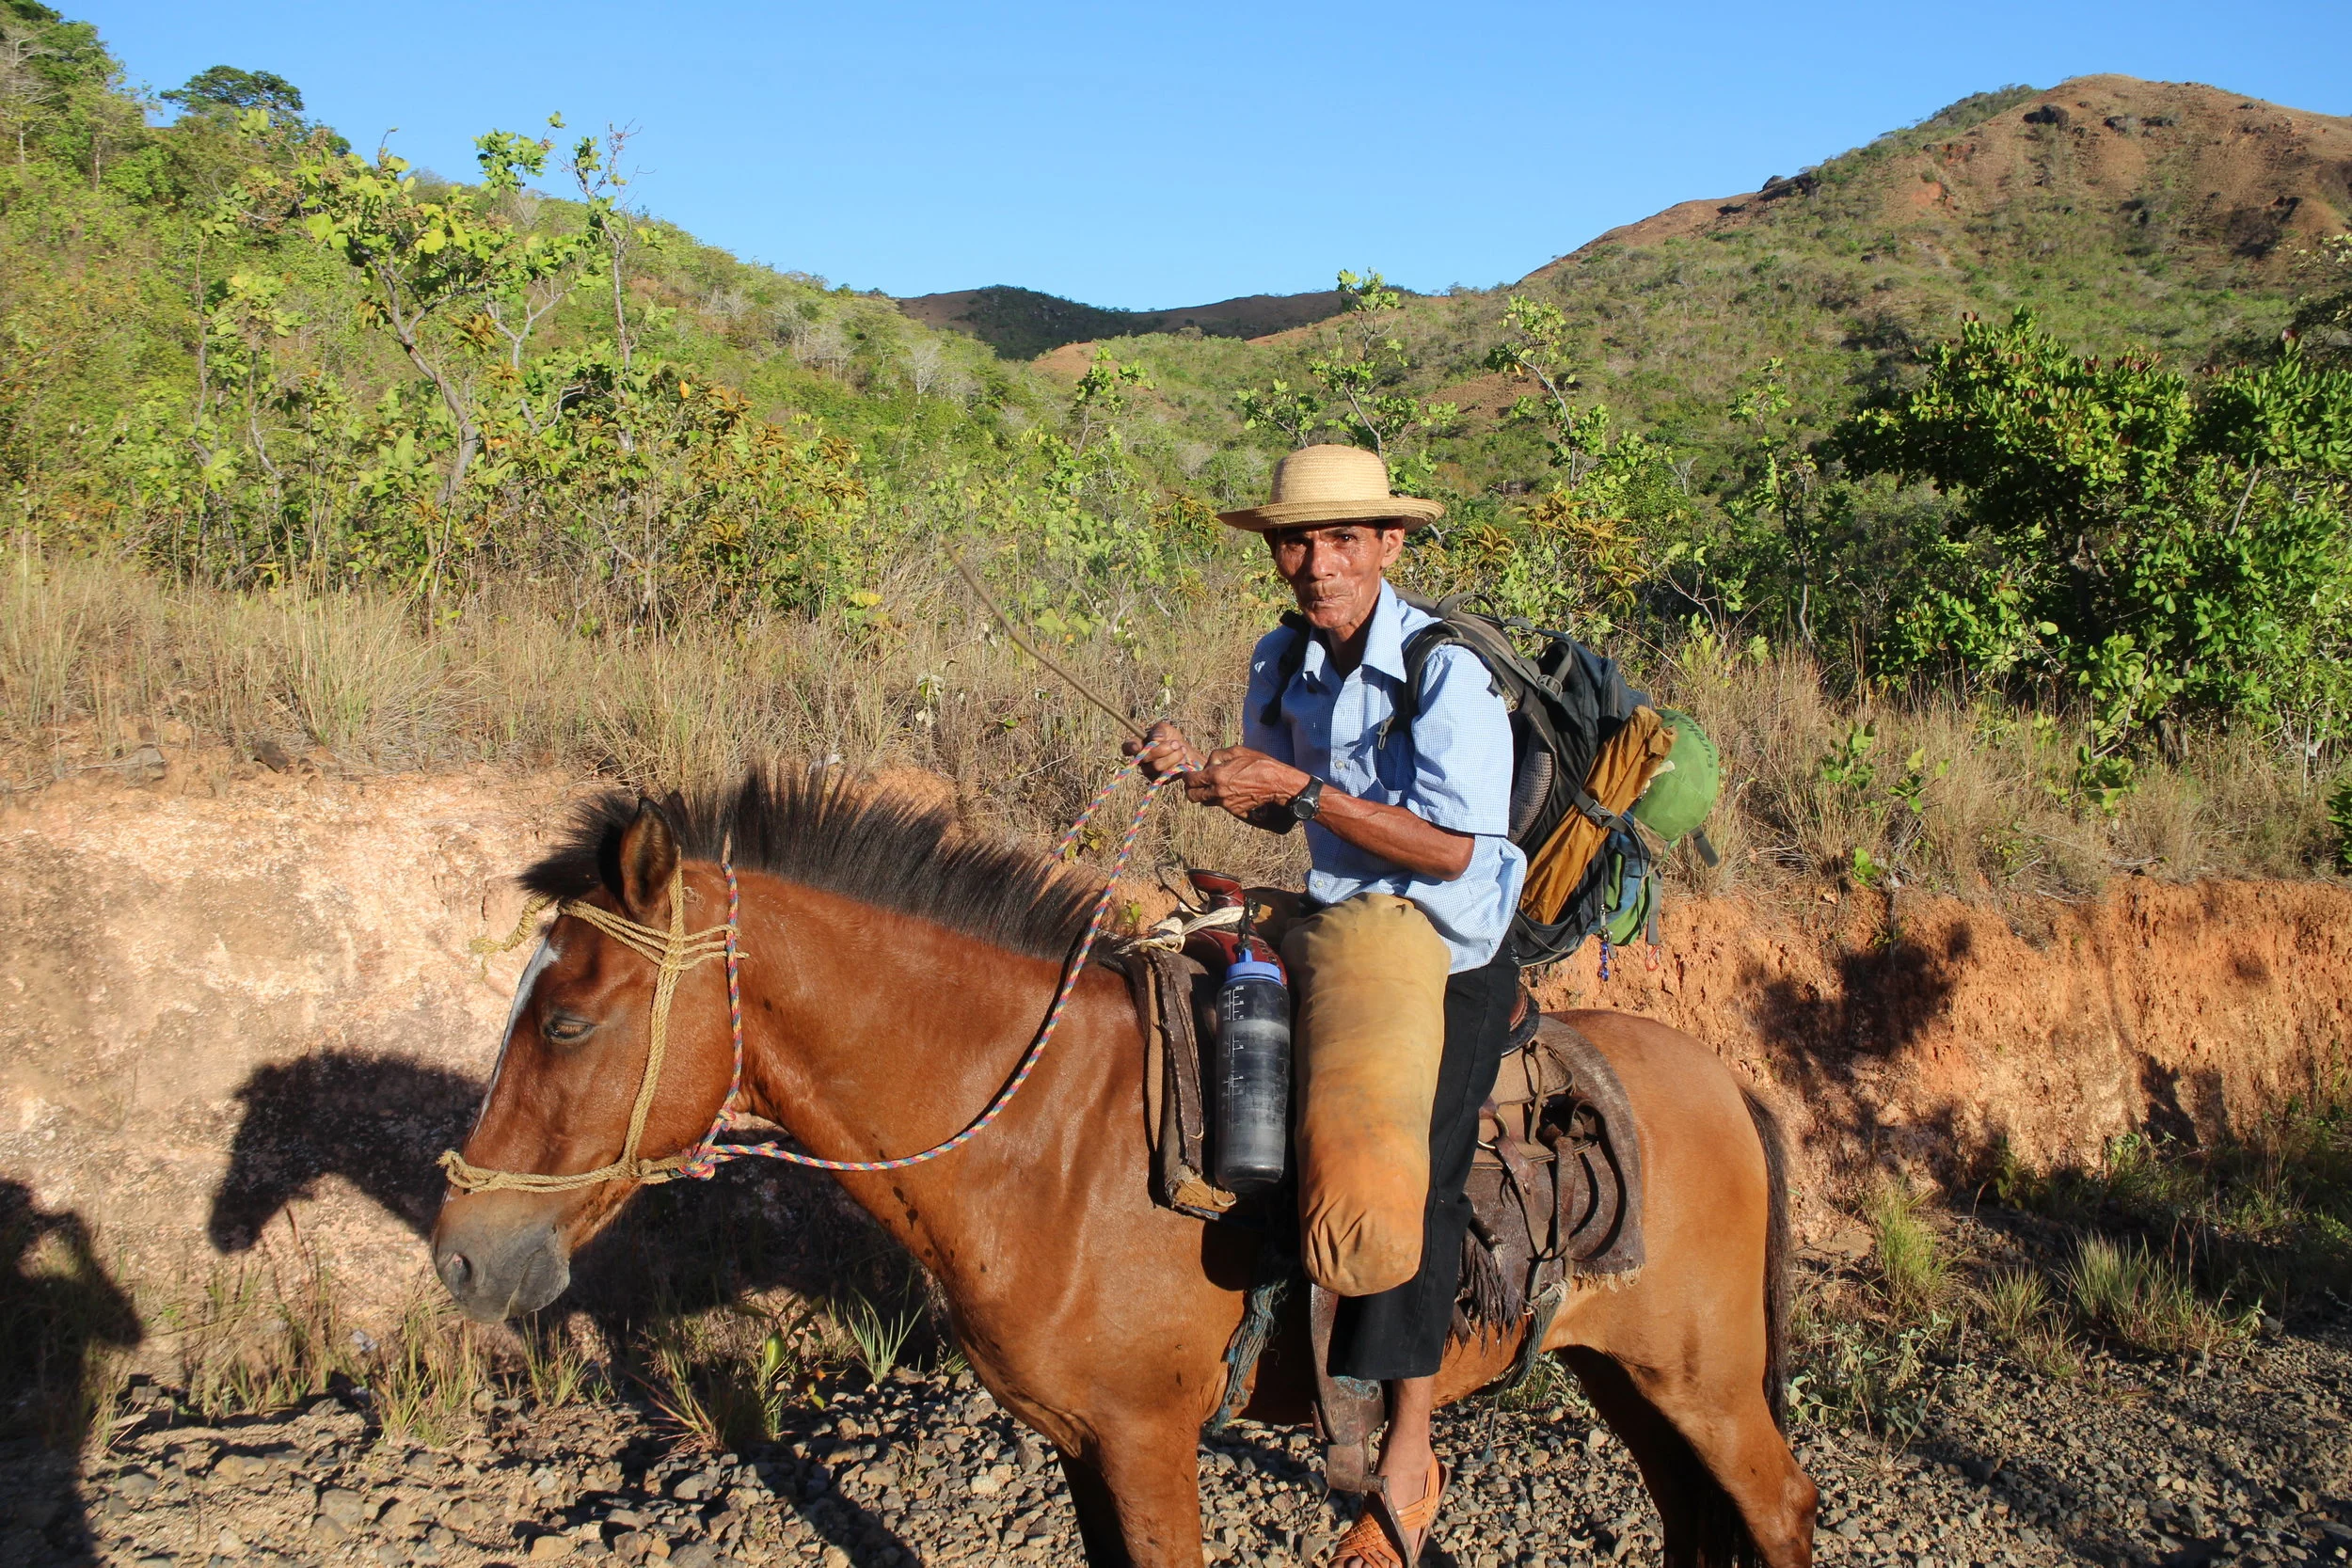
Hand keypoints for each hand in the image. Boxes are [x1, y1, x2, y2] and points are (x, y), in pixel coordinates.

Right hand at [1121, 720, 1202, 780]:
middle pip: (1145, 757)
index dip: (1130, 748)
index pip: (1127, 747)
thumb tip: (1156, 739)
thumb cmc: (1172, 738)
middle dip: (1163, 749)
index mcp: (1139, 745)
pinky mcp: (1161, 780)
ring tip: (1182, 749)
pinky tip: (1182, 759)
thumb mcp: (1166, 729)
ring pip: (1157, 766)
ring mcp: (1150, 772)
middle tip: (1176, 743)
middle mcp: (1142, 760)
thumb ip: (1159, 730)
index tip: (1137, 746)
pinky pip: (1166, 774)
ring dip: (1173, 756)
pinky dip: (1177, 764)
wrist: (1186, 752)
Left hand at [1185, 746, 1311, 820]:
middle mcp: (1218, 792)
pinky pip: (1221, 805)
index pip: (1191, 780)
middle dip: (1191, 790)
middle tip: (1195, 784)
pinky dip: (1221, 799)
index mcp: (1217, 776)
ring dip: (1206, 795)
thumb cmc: (1260, 764)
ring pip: (1207, 802)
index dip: (1187, 777)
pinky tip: (1229, 791)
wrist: (1278, 784)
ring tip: (1213, 786)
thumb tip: (1209, 764)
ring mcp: (1226, 804)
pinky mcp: (1235, 811)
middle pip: (1193, 797)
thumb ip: (1218, 755)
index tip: (1188, 775)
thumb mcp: (1238, 751)